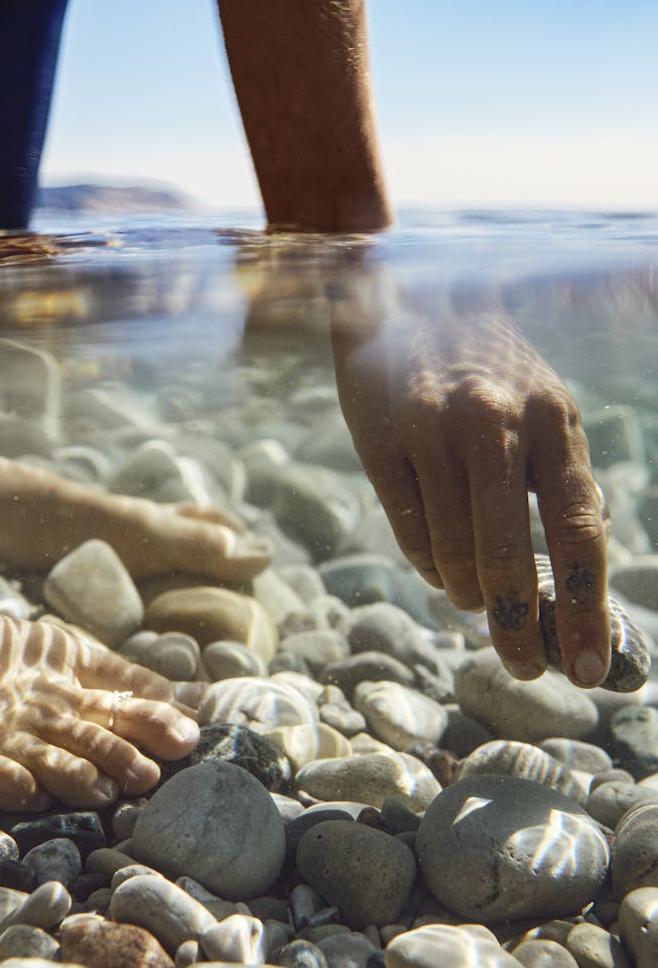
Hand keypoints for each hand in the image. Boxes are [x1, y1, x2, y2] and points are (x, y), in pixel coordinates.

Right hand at [331, 295, 610, 686]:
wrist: (406, 300)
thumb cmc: (488, 371)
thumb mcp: (544, 407)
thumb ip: (562, 480)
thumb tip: (575, 576)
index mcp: (552, 421)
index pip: (579, 531)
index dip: (586, 607)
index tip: (586, 667)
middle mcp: (495, 426)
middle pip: (509, 559)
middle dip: (518, 627)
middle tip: (524, 665)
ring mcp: (432, 433)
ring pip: (452, 553)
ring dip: (468, 591)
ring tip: (475, 596)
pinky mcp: (381, 442)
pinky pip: (407, 532)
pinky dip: (428, 564)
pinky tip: (440, 566)